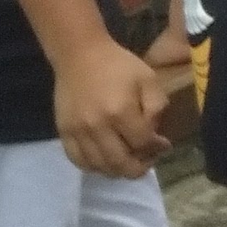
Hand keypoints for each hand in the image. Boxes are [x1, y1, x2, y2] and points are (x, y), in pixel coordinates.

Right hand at [54, 42, 172, 179]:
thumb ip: (157, 108)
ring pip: (99, 167)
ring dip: (117, 170)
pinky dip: (93, 166)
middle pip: (120, 163)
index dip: (156, 149)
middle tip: (147, 160)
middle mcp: (97, 126)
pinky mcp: (63, 133)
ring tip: (127, 160)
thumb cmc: (118, 65)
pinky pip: (77, 161)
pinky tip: (105, 159)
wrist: (80, 55)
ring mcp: (77, 132)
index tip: (163, 145)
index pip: (142, 144)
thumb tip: (156, 138)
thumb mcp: (148, 79)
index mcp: (121, 111)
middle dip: (139, 168)